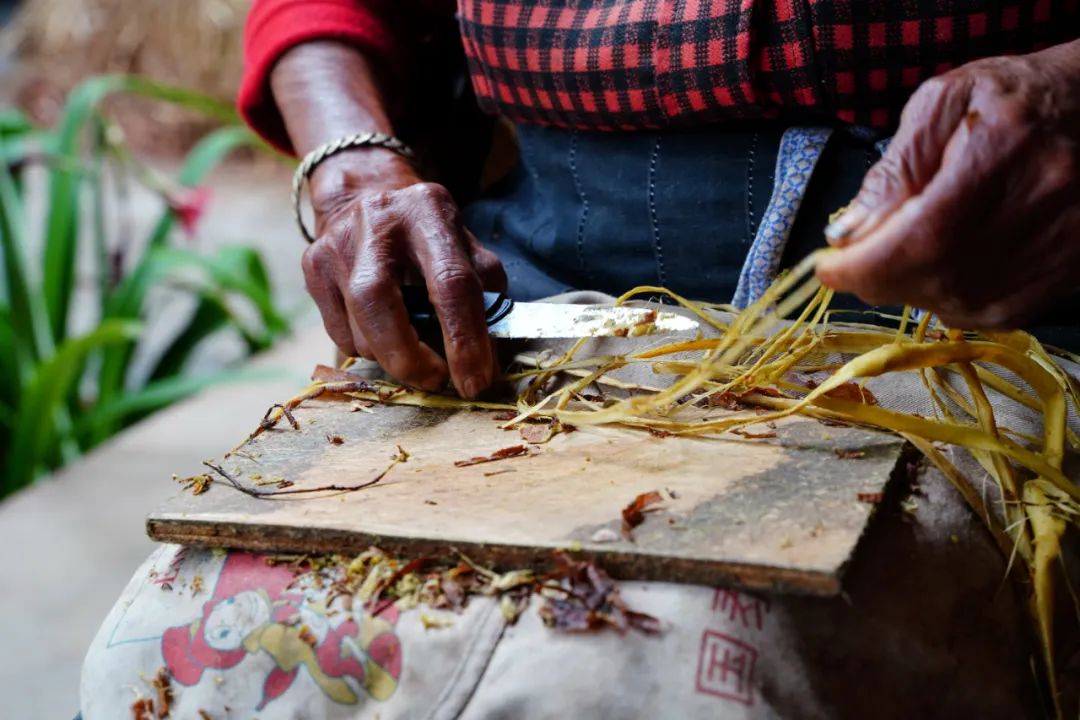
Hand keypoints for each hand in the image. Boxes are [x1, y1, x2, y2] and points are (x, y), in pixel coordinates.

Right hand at [301, 149, 506, 396]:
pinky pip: (340, 335)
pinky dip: (369, 350)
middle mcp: (376, 221)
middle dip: (410, 358)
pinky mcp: (312, 266)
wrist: (367, 194)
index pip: (450, 283)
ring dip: (392, 356)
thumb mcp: (466, 249)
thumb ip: (484, 297)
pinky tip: (384, 335)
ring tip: (413, 352)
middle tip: (435, 381)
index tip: (475, 382)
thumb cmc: (429, 235)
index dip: (464, 340)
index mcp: (428, 211)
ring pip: (358, 329)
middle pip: (380, 303)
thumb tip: (487, 362)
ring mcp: (337, 243)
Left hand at [818, 39, 1079, 327]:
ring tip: (898, 260)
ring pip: (964, 302)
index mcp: (1003, 147)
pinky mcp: (1071, 272)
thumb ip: (894, 167)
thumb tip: (849, 232)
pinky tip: (940, 273)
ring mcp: (1064, 243)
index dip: (868, 265)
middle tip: (855, 264)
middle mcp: (1042, 201)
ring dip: (913, 292)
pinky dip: (952, 302)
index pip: (924, 234)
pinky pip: (994, 313)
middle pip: (941, 275)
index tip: (828, 268)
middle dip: (881, 278)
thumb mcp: (941, 104)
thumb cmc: (1004, 98)